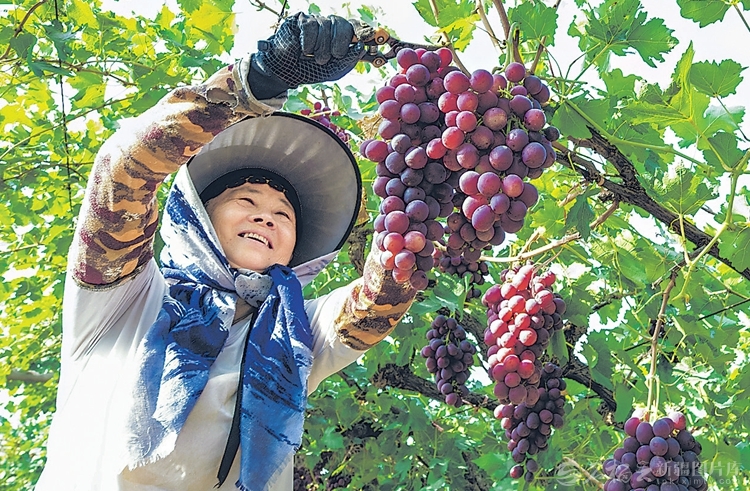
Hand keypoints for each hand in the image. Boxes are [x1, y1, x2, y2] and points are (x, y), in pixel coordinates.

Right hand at [249, 13, 364, 98]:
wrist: (287, 71)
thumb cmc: (311, 70)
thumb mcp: (334, 71)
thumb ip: (349, 60)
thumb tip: (361, 47)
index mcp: (342, 38)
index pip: (357, 28)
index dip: (365, 31)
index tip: (371, 36)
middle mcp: (331, 27)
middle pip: (345, 25)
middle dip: (340, 43)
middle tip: (334, 56)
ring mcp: (317, 21)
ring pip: (327, 26)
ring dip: (321, 47)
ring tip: (314, 57)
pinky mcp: (302, 20)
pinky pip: (312, 26)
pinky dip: (309, 42)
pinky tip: (305, 49)